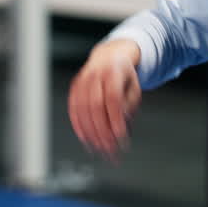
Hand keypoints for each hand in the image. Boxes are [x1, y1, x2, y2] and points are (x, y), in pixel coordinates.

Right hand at [67, 39, 141, 161]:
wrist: (108, 58)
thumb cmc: (124, 77)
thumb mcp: (134, 88)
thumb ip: (129, 107)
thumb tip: (120, 128)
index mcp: (113, 72)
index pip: (113, 98)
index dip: (115, 119)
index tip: (121, 137)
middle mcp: (95, 74)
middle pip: (96, 106)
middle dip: (102, 130)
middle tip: (109, 148)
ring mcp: (82, 80)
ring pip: (82, 109)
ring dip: (90, 132)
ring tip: (98, 148)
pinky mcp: (74, 88)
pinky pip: (73, 109)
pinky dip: (78, 126)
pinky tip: (85, 138)